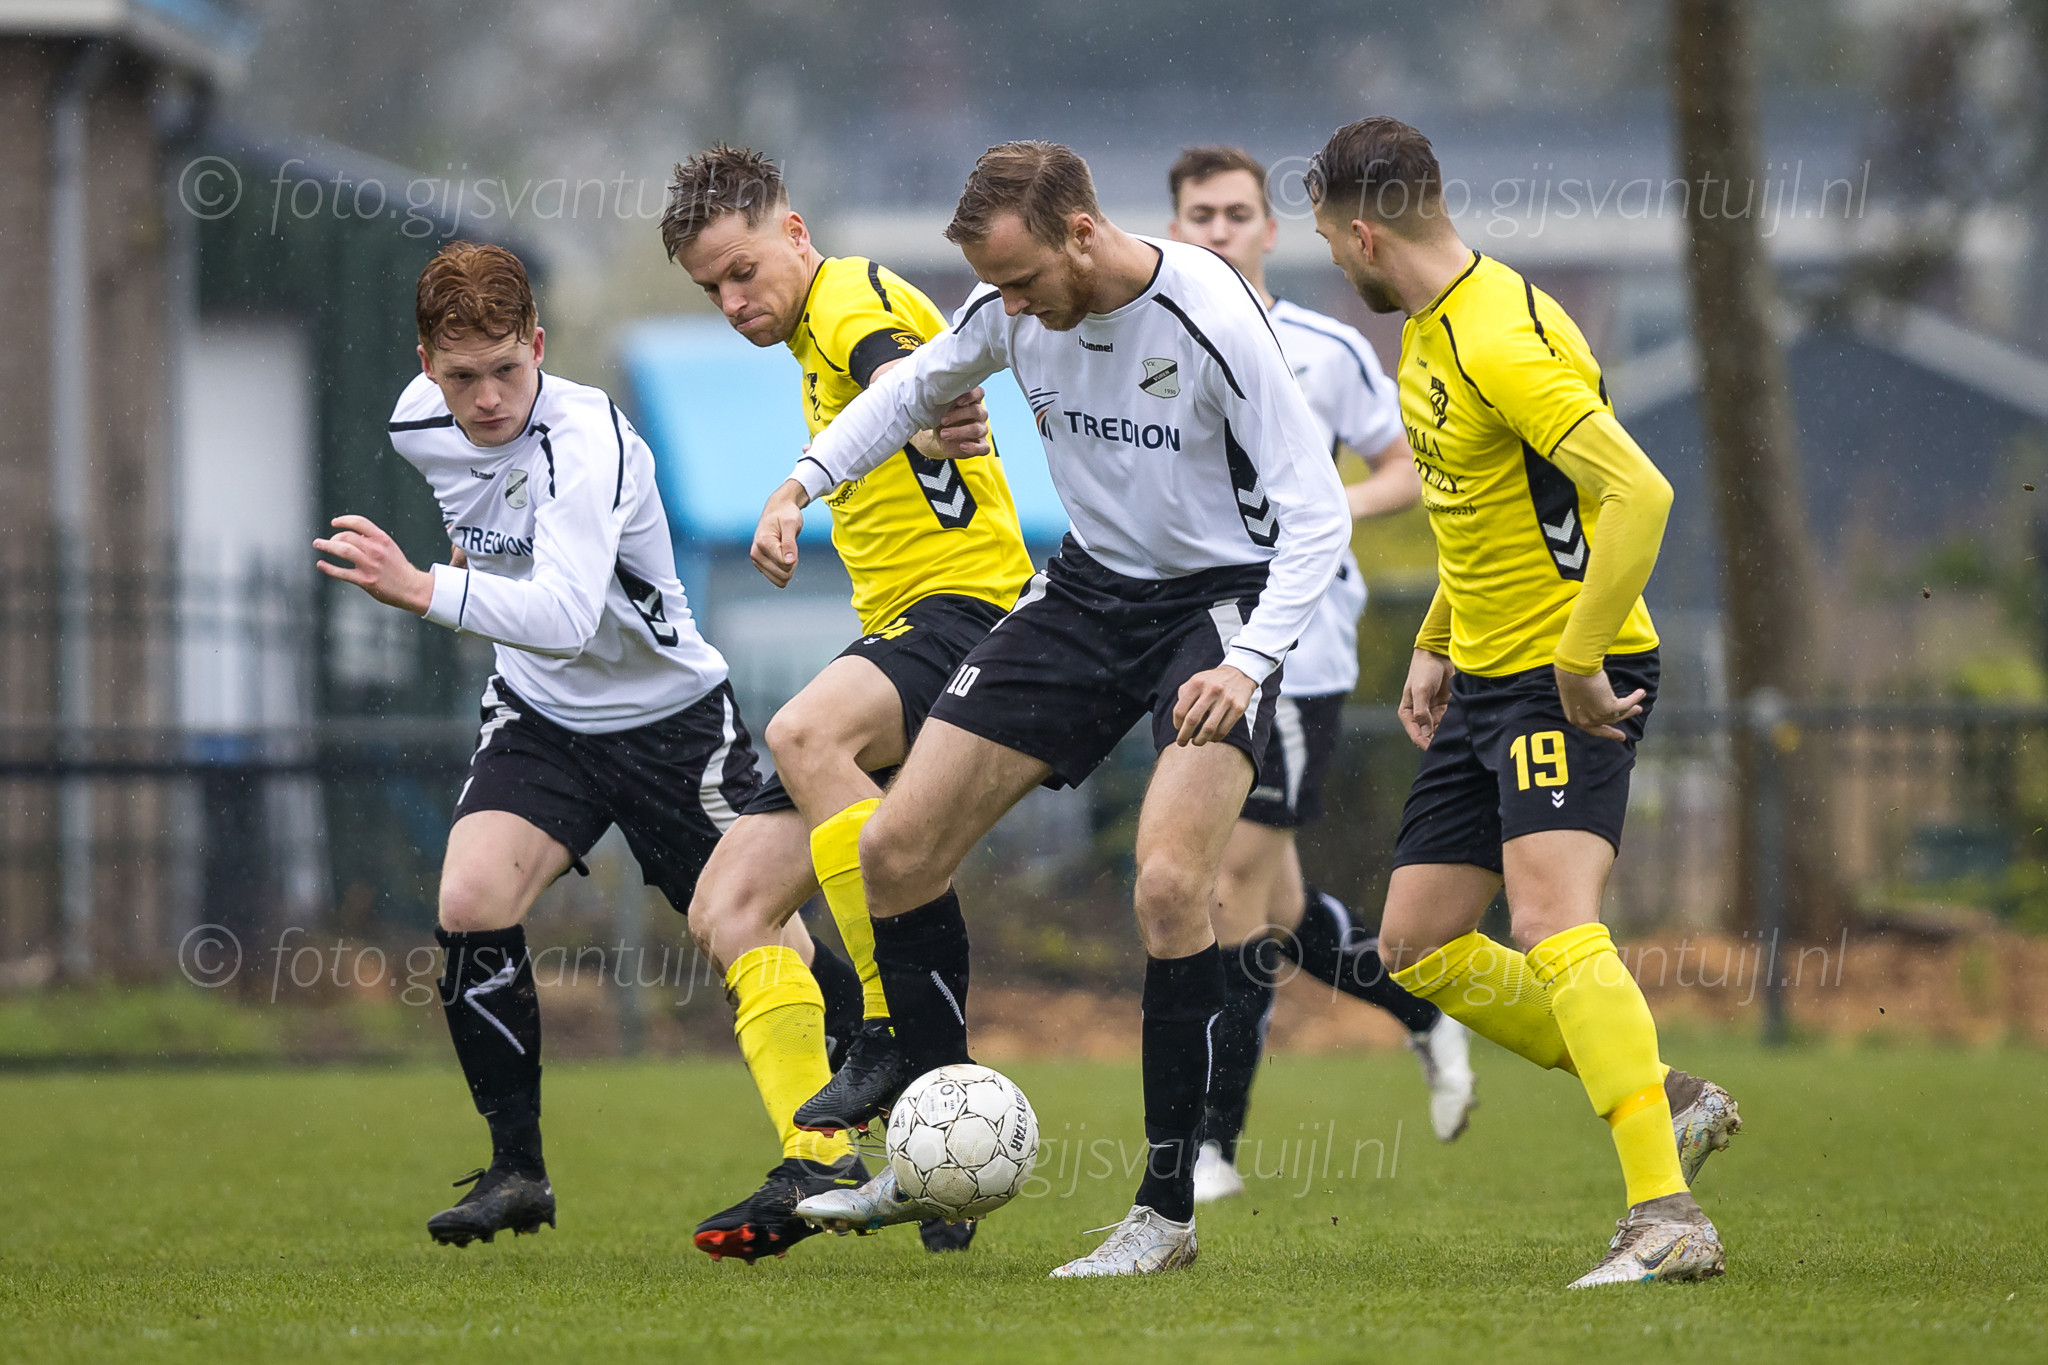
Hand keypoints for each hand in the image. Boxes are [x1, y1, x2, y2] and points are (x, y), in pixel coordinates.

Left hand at [314, 515, 431, 613]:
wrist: (411, 587)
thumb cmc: (398, 568)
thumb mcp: (390, 548)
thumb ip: (373, 540)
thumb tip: (352, 534)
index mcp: (383, 539)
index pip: (359, 523)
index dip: (344, 520)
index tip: (335, 523)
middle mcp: (376, 550)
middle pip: (347, 537)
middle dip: (333, 538)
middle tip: (326, 542)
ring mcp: (370, 565)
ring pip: (343, 550)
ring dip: (327, 546)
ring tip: (318, 544)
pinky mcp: (365, 580)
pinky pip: (342, 572)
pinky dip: (328, 568)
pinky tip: (321, 565)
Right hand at [750, 479, 808, 587]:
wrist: (777, 510)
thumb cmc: (786, 514)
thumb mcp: (791, 523)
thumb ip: (790, 543)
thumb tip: (789, 562)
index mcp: (763, 543)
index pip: (785, 564)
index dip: (794, 556)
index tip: (790, 541)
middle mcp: (756, 553)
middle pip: (783, 575)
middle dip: (792, 563)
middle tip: (790, 546)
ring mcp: (757, 560)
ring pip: (780, 580)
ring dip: (788, 568)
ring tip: (786, 550)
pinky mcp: (759, 565)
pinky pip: (777, 579)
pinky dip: (784, 569)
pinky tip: (782, 555)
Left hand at [910, 387, 989, 459]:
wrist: (940, 439)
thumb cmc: (942, 420)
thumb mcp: (940, 409)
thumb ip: (943, 400)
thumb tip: (933, 392)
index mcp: (972, 402)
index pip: (979, 393)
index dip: (971, 395)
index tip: (958, 401)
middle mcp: (979, 414)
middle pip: (976, 411)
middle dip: (958, 415)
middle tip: (943, 420)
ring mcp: (982, 430)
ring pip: (978, 429)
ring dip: (960, 431)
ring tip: (944, 434)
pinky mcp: (981, 445)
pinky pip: (984, 448)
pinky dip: (973, 447)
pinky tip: (962, 446)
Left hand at [1171, 665, 1257, 745]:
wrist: (1239, 674)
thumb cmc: (1211, 682)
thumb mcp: (1195, 681)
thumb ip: (1184, 697)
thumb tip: (1179, 722)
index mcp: (1196, 683)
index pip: (1180, 710)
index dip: (1177, 724)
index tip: (1178, 729)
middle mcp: (1211, 690)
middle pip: (1192, 720)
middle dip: (1184, 736)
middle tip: (1182, 743)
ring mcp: (1226, 699)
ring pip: (1209, 729)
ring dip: (1200, 740)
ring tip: (1197, 742)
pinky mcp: (1238, 707)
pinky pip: (1224, 729)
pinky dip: (1215, 738)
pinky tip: (1211, 738)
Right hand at [1398, 649, 1454, 748]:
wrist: (1438, 655)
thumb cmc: (1424, 671)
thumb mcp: (1420, 691)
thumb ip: (1421, 713)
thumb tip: (1425, 733)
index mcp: (1408, 713)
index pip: (1416, 734)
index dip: (1425, 743)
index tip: (1437, 749)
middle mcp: (1419, 715)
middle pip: (1428, 735)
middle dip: (1437, 740)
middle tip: (1450, 745)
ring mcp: (1432, 712)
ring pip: (1439, 730)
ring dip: (1446, 733)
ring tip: (1457, 738)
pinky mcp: (1443, 708)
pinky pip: (1448, 721)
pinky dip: (1453, 725)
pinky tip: (1460, 728)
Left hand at [1554, 665, 1644, 740]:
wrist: (1573, 669)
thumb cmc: (1571, 675)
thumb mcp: (1575, 693)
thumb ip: (1585, 701)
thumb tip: (1596, 698)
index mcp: (1574, 717)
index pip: (1592, 729)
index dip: (1606, 732)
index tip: (1618, 735)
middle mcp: (1585, 721)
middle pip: (1608, 722)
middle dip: (1620, 721)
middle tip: (1628, 731)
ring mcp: (1597, 716)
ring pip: (1619, 714)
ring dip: (1631, 709)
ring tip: (1639, 707)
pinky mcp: (1608, 709)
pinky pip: (1626, 704)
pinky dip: (1635, 698)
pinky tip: (1641, 692)